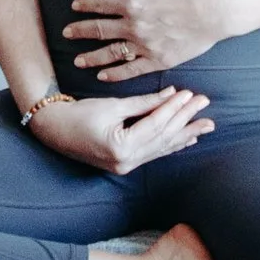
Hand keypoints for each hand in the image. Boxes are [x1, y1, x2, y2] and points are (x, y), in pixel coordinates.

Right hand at [29, 87, 215, 177]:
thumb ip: (144, 103)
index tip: (190, 93)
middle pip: (163, 138)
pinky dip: (170, 144)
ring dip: (184, 134)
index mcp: (121, 147)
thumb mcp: (112, 105)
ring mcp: (125, 166)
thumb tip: (172, 94)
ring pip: (162, 148)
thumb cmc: (77, 114)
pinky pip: (153, 153)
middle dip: (186, 120)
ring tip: (206, 125)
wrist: (53, 129)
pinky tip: (187, 139)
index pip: (156, 125)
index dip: (174, 108)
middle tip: (205, 105)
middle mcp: (125, 162)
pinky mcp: (125, 163)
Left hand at [60, 0, 236, 84]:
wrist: (217, 9)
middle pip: (99, 30)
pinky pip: (132, 70)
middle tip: (66, 33)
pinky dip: (116, 74)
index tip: (74, 7)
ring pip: (111, 53)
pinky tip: (103, 76)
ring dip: (91, 57)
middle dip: (80, 31)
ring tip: (77, 60)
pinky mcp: (159, 61)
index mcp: (132, 2)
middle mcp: (134, 26)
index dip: (85, 5)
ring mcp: (145, 46)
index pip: (100, 5)